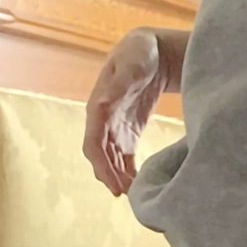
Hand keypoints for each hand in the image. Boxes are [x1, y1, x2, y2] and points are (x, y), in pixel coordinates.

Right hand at [84, 28, 170, 196]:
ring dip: (118, 177)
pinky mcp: (128, 132)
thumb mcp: (132, 63)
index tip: (113, 181)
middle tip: (124, 195)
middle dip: (109, 175)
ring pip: (110, 158)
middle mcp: (102, 119)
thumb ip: (119, 83)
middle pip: (100, 154)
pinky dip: (127, 171)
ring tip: (133, 195)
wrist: (152, 51)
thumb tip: (101, 105)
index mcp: (99, 104)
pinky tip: (137, 185)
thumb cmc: (141, 52)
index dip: (101, 162)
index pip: (94, 139)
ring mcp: (114, 127)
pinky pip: (123, 157)